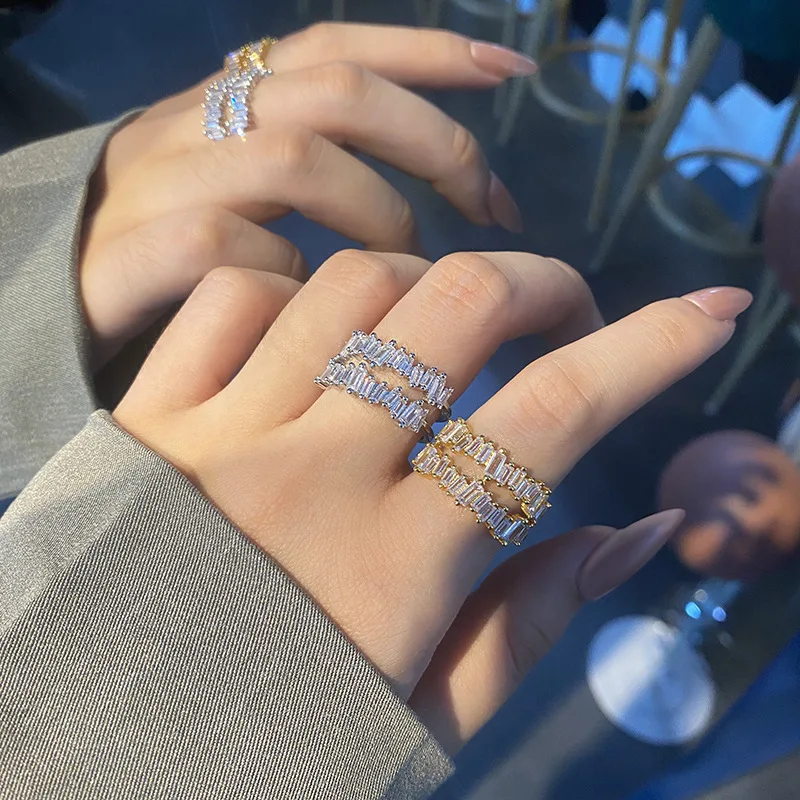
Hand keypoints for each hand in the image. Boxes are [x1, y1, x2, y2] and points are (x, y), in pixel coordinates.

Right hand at [79, 23, 534, 366]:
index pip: (332, 47)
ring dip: (376, 211)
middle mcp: (189, 127)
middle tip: (491, 208)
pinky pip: (229, 244)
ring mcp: (153, 188)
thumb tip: (421, 196)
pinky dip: (290, 271)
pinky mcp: (120, 258)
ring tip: (409, 267)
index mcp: (220, 107)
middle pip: (334, 93)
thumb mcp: (241, 200)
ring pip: (292, 157)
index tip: (511, 71)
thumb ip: (312, 176)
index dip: (427, 52)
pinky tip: (309, 304)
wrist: (42, 322)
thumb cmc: (169, 272)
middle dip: (433, 142)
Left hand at [113, 252, 749, 751]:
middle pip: (457, 308)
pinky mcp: (147, 418)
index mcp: (396, 562)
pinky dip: (290, 290)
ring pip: (351, 282)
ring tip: (432, 325)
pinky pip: (232, 293)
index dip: (648, 349)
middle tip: (558, 307)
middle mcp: (314, 475)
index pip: (551, 418)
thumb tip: (637, 530)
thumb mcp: (421, 716)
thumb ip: (530, 621)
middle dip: (538, 282)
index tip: (708, 313)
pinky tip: (309, 334)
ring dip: (420, 283)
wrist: (93, 756)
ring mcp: (221, 435)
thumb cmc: (270, 742)